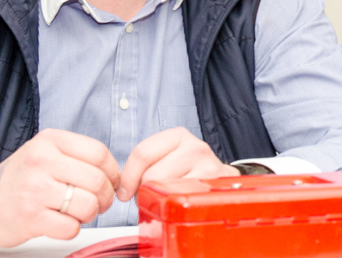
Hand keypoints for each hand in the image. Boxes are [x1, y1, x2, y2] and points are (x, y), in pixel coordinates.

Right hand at [0, 129, 119, 246]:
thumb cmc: (20, 178)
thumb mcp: (45, 151)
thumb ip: (77, 156)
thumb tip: (115, 174)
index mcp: (50, 140)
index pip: (99, 153)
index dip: (113, 172)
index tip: (111, 182)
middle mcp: (41, 161)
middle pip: (97, 180)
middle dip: (105, 196)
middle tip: (99, 202)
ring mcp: (35, 189)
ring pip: (88, 204)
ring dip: (90, 213)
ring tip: (78, 212)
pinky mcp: (30, 218)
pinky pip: (71, 227)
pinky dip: (72, 228)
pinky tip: (61, 222)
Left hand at [117, 127, 238, 200]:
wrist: (221, 181)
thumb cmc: (188, 171)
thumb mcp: (167, 157)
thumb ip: (145, 162)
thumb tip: (120, 184)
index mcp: (179, 136)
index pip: (142, 152)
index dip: (128, 176)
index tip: (125, 190)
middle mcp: (196, 148)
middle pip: (151, 174)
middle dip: (145, 190)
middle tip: (153, 194)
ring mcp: (207, 168)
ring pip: (165, 189)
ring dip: (160, 199)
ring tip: (168, 196)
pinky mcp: (213, 189)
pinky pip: (180, 202)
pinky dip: (175, 206)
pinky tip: (179, 202)